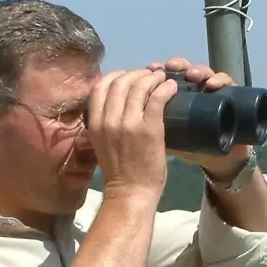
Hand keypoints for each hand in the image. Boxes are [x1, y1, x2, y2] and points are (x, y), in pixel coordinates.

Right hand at [85, 68, 175, 200]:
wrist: (130, 193)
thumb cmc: (118, 172)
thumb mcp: (101, 143)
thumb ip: (104, 125)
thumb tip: (114, 108)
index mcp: (94, 123)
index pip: (100, 86)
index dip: (115, 76)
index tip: (127, 77)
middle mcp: (108, 120)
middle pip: (120, 82)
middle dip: (136, 74)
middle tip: (149, 75)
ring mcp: (128, 124)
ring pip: (139, 86)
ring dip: (152, 77)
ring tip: (162, 78)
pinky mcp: (149, 129)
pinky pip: (157, 98)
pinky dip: (165, 88)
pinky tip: (172, 87)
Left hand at [146, 56, 252, 179]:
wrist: (217, 160)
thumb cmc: (189, 148)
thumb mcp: (163, 139)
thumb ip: (146, 128)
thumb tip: (121, 124)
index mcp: (176, 95)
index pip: (165, 75)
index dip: (156, 70)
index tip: (148, 69)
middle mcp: (194, 88)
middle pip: (184, 67)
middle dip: (177, 64)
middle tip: (170, 67)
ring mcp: (212, 91)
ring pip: (204, 71)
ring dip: (197, 69)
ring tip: (192, 75)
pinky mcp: (230, 97)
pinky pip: (227, 82)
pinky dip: (221, 79)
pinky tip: (213, 84)